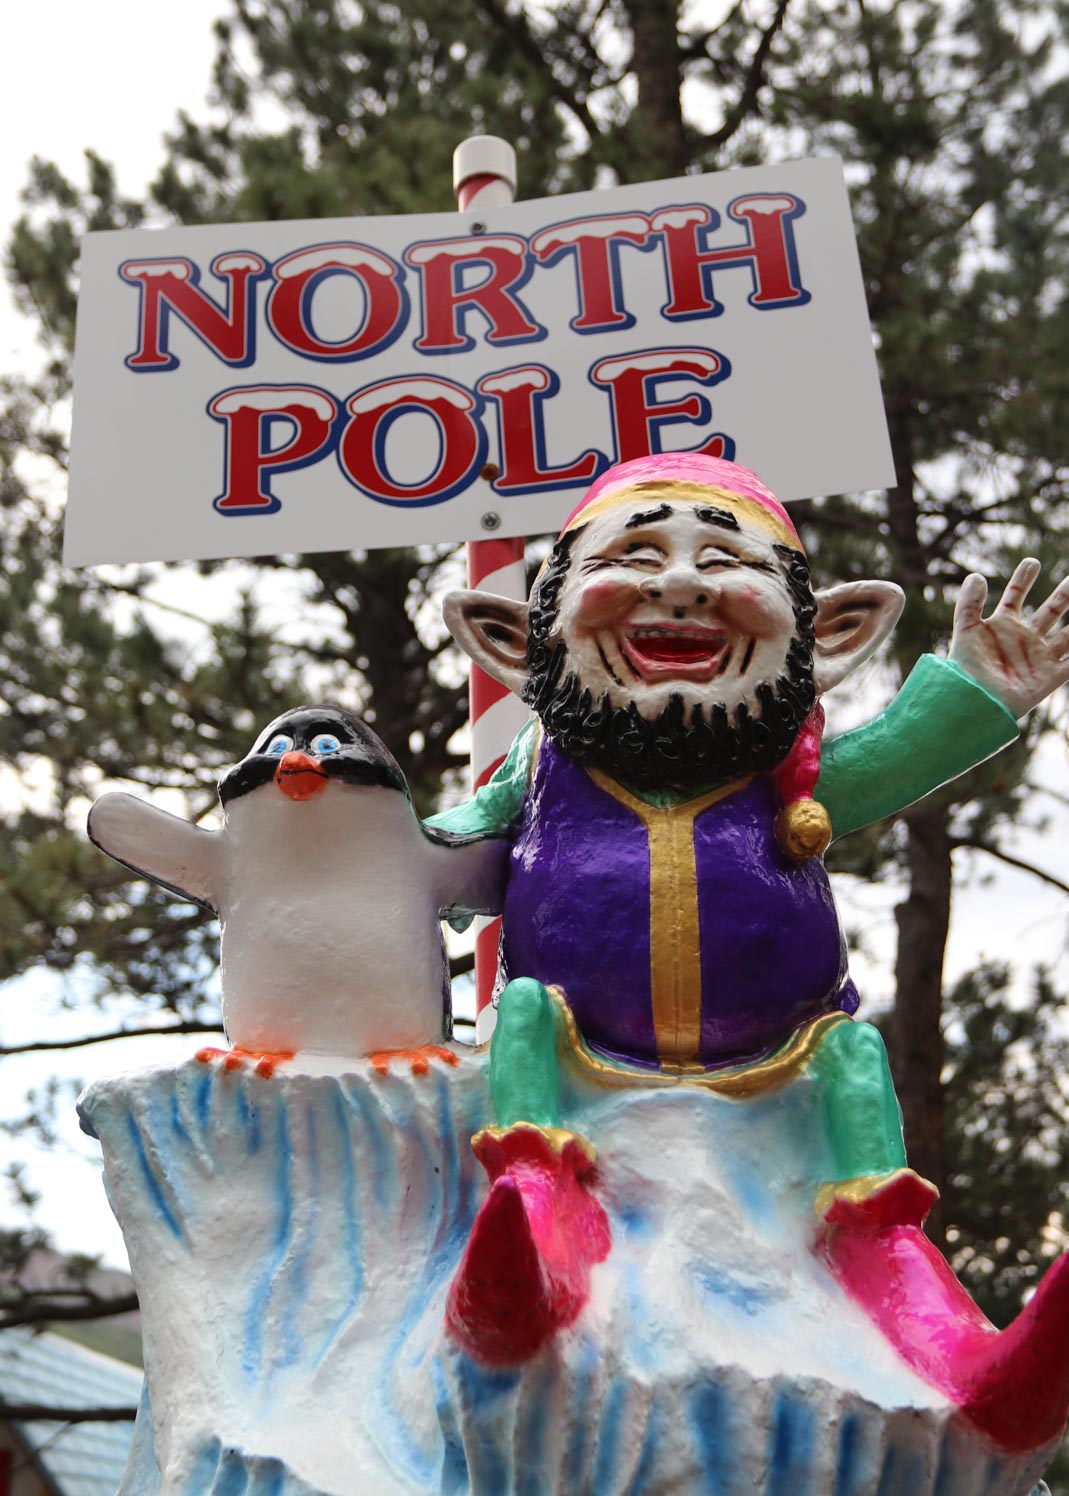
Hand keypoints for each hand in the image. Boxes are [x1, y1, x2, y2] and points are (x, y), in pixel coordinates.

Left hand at [949, 558, 1068, 717]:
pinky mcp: (1050, 677)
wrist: (975, 702)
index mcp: (1003, 626)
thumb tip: (976, 576)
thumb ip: (969, 604)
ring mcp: (1039, 657)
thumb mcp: (965, 632)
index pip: (1016, 596)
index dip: (1024, 579)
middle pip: (1051, 610)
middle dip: (1064, 594)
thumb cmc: (966, 670)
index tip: (1032, 563)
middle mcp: (1024, 638)